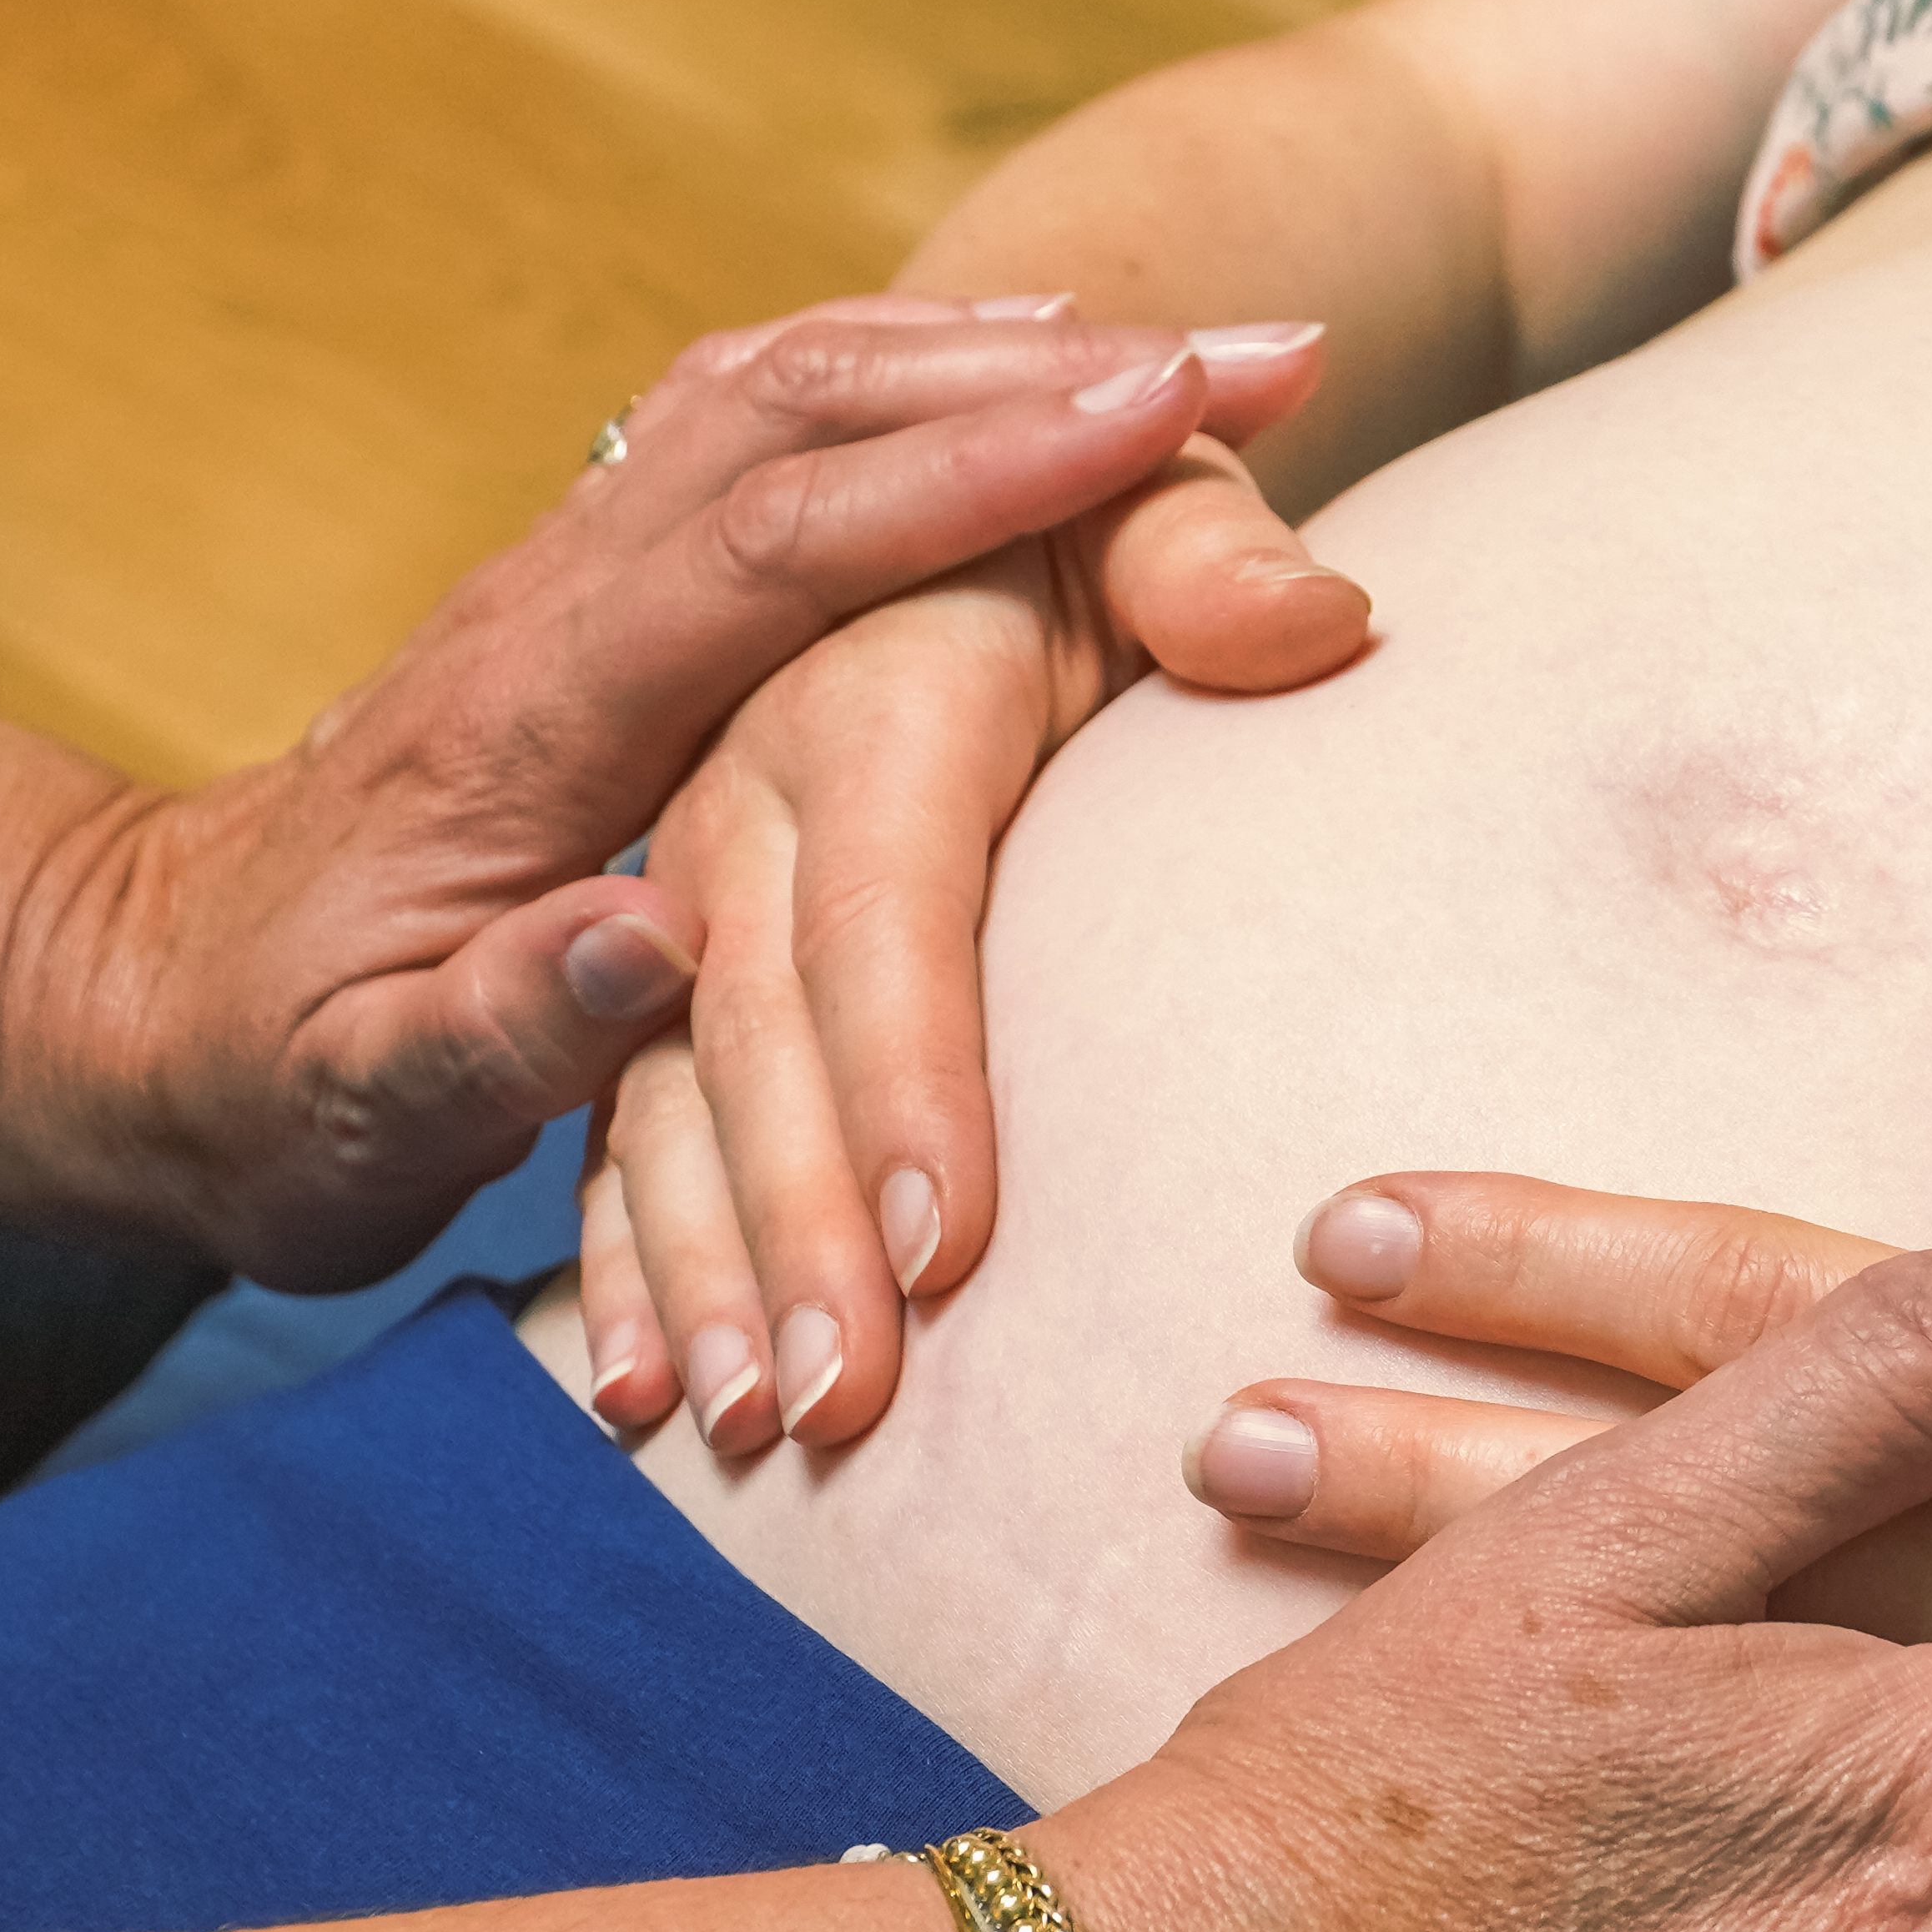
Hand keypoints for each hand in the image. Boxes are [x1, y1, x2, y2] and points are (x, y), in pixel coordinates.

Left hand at [43, 296, 1291, 1288]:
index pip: (772, 545)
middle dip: (1034, 376)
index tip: (1150, 420)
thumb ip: (493, 1033)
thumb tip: (655, 937)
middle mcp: (556, 604)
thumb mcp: (349, 1109)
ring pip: (792, 393)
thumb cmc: (267, 1090)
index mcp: (524, 718)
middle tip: (1254, 361)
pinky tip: (1042, 394)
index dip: (967, 476)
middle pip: (803, 413)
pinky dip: (924, 390)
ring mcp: (573, 580)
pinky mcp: (601, 596)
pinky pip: (776, 435)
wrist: (138, 1019)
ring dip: (991, 357)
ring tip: (1192, 360)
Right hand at [575, 325, 1367, 1445]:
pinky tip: (648, 1396)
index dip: (912, 1078)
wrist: (925, 503)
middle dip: (800, 1233)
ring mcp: (677, 889)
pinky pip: (614, 1125)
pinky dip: (630, 1265)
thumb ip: (1217, 559)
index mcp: (860, 691)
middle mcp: (742, 794)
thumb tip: (1317, 621)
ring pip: (664, 1102)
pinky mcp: (651, 967)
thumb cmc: (1080, 532)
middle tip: (852, 1404)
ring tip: (765, 1428)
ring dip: (709, 1277)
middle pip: (762, 1040)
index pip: (892, 909)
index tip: (953, 1246)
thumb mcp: (1145, 515)